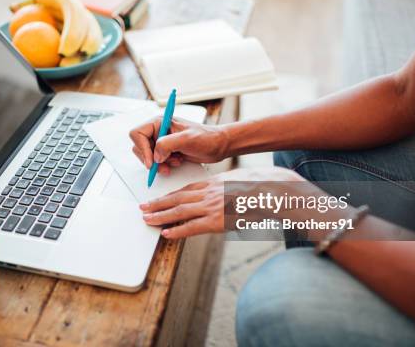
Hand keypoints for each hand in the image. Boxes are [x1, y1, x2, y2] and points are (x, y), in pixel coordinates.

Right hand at [129, 117, 229, 174]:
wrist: (218, 146)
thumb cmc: (207, 138)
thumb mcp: (187, 139)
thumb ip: (167, 144)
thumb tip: (155, 155)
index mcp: (160, 122)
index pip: (138, 133)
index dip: (142, 148)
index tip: (152, 161)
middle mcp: (159, 131)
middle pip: (140, 146)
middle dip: (150, 158)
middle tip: (161, 166)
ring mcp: (162, 141)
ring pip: (147, 156)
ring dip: (158, 163)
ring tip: (173, 163)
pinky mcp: (167, 151)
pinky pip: (156, 161)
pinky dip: (163, 165)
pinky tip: (176, 163)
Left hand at [140, 167, 304, 238]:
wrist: (271, 191)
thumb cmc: (261, 188)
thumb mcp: (239, 182)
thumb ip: (227, 188)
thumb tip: (224, 196)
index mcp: (214, 183)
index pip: (186, 189)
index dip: (170, 195)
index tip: (158, 198)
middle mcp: (209, 193)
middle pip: (177, 198)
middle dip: (158, 204)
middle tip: (143, 208)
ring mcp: (211, 206)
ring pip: (179, 211)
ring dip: (160, 215)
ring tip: (147, 219)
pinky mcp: (216, 220)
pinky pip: (192, 226)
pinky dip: (177, 230)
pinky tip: (166, 233)